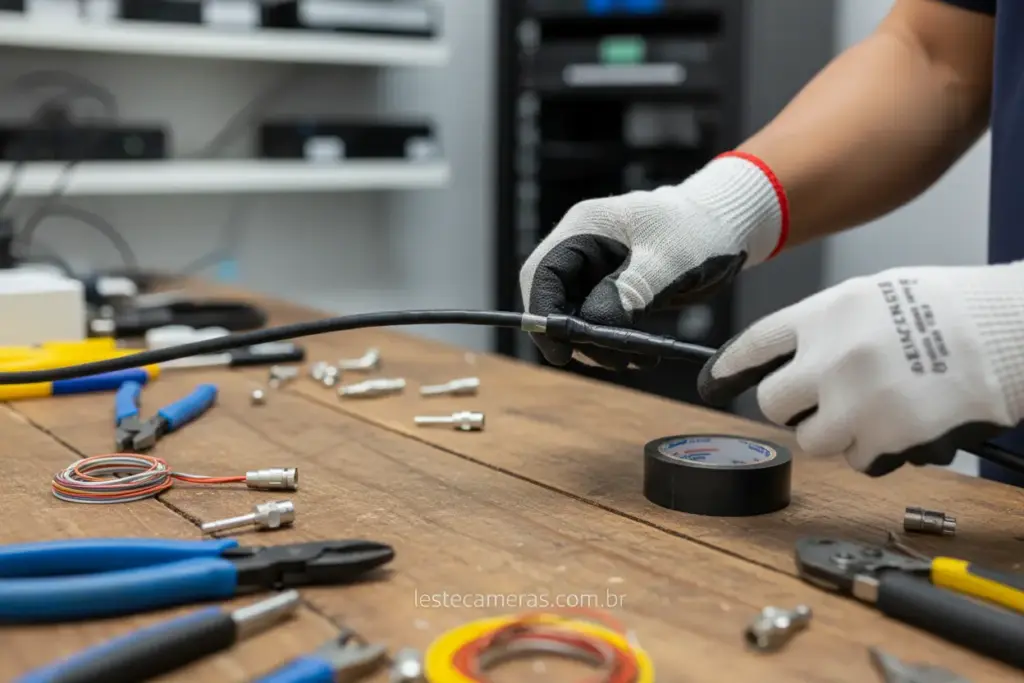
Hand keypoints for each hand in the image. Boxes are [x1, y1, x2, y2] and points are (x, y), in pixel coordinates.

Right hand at [519, 153, 786, 368]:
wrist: (729, 227)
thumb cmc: (700, 232)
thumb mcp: (667, 263)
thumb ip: (627, 293)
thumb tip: (591, 328)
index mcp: (585, 227)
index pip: (542, 272)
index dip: (543, 314)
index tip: (560, 352)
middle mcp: (582, 246)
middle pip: (555, 298)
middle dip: (577, 334)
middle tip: (613, 361)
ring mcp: (596, 268)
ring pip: (576, 314)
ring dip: (599, 344)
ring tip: (637, 361)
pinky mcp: (612, 287)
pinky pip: (599, 319)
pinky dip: (615, 341)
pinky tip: (642, 356)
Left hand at [698, 262, 1023, 474]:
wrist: (1007, 330)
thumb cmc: (949, 307)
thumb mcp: (872, 295)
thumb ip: (827, 326)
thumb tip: (796, 354)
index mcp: (823, 315)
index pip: (754, 345)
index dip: (730, 367)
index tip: (715, 381)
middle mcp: (828, 358)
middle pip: (771, 404)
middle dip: (790, 408)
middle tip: (817, 403)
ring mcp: (854, 400)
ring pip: (810, 440)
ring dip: (832, 433)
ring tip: (869, 411)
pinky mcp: (884, 436)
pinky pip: (855, 459)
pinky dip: (870, 450)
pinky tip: (897, 424)